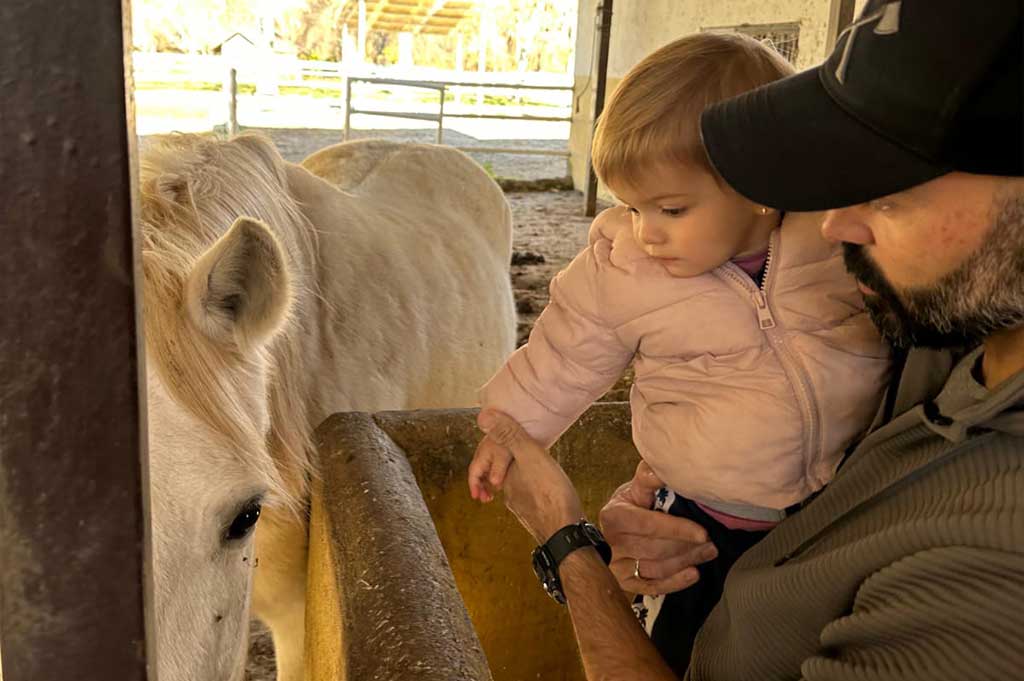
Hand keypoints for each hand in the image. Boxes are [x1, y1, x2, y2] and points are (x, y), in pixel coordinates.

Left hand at [476, 409, 582, 543]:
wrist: (565, 535)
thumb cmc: (550, 493)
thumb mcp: (530, 456)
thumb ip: (509, 436)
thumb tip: (483, 416)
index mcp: (505, 478)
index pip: (495, 458)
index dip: (503, 445)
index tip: (513, 438)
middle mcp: (510, 496)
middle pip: (507, 473)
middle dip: (513, 462)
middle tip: (528, 451)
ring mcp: (524, 509)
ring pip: (520, 487)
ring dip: (525, 477)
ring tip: (540, 468)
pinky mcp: (538, 518)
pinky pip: (533, 498)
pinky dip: (537, 490)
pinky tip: (551, 489)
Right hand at [599, 462, 717, 595]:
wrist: (617, 526)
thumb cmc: (632, 504)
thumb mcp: (637, 487)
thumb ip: (648, 477)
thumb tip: (660, 468)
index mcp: (614, 515)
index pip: (649, 525)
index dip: (677, 529)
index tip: (703, 533)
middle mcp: (612, 542)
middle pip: (655, 549)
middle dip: (687, 547)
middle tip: (711, 544)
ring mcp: (616, 564)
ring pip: (655, 568)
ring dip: (685, 562)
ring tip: (707, 554)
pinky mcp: (624, 582)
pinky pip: (650, 586)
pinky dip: (674, 582)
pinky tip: (693, 574)